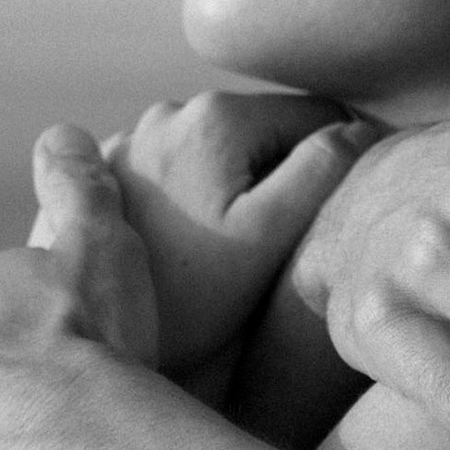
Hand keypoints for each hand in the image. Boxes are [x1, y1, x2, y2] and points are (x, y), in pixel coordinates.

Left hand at [78, 90, 363, 385]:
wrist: (89, 339)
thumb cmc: (190, 298)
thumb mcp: (269, 237)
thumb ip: (321, 172)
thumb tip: (360, 128)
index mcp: (217, 118)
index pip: (315, 113)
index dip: (338, 158)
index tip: (331, 211)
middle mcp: (167, 111)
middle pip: (261, 129)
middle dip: (280, 171)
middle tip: (278, 241)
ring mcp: (128, 136)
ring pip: (216, 149)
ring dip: (234, 182)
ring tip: (228, 248)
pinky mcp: (100, 170)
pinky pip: (171, 167)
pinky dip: (189, 193)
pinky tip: (184, 244)